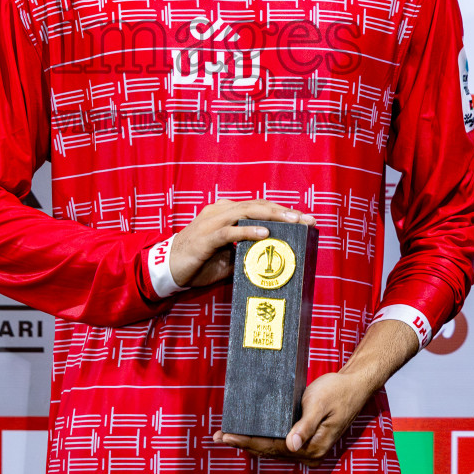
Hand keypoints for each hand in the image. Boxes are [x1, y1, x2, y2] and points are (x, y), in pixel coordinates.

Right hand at [169, 199, 314, 288]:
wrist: (168, 267)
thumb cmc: (199, 262)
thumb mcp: (228, 258)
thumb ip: (246, 253)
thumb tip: (272, 259)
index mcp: (226, 213)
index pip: (259, 207)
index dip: (282, 210)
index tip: (305, 219)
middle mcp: (220, 212)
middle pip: (256, 206)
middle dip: (283, 211)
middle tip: (305, 218)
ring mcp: (212, 223)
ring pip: (245, 212)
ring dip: (271, 216)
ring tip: (292, 221)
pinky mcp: (205, 238)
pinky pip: (229, 232)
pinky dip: (247, 230)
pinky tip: (264, 232)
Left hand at [212, 371, 371, 459]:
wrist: (354, 385)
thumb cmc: (338, 391)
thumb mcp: (320, 403)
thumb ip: (305, 425)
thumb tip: (291, 445)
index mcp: (312, 446)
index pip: (273, 446)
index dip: (248, 442)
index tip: (228, 436)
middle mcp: (308, 451)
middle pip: (270, 450)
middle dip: (244, 443)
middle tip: (219, 436)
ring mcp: (306, 447)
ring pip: (272, 447)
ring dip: (250, 442)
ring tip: (228, 436)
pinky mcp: (304, 438)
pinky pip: (279, 441)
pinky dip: (262, 437)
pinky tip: (249, 433)